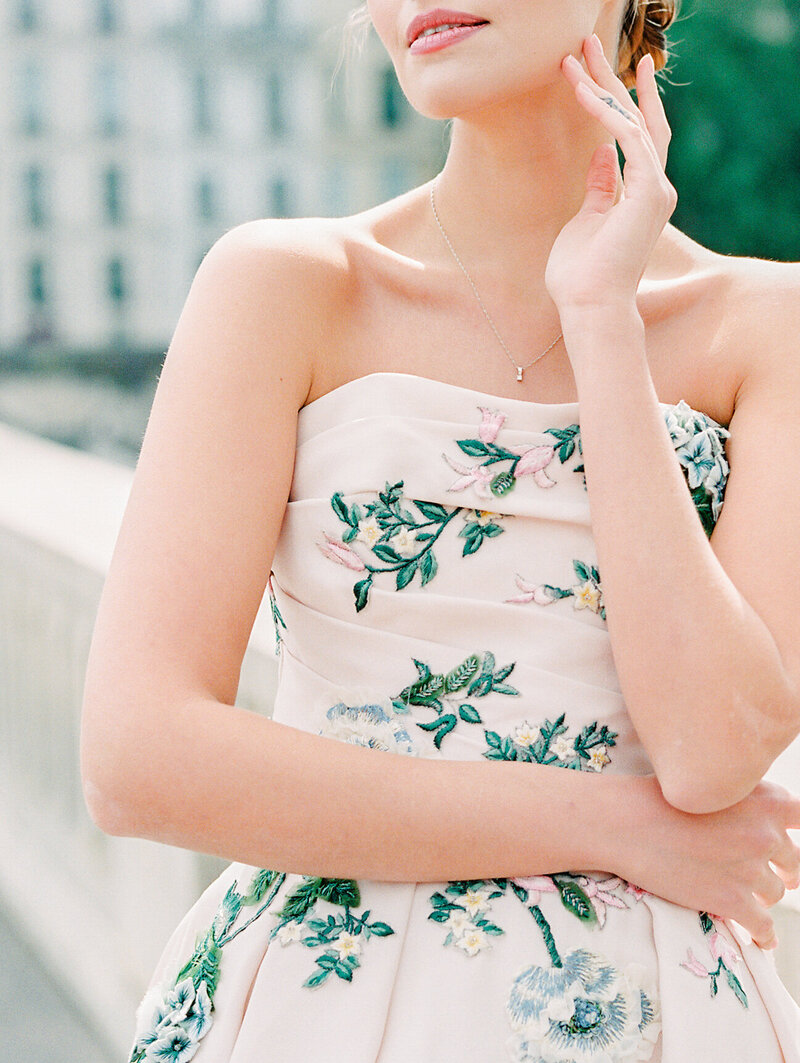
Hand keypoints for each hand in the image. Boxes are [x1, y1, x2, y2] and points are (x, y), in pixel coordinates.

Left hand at [544, 34, 676, 312]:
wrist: (590, 307)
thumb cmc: (581, 276)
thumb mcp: (586, 221)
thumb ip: (599, 188)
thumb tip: (600, 153)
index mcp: (640, 194)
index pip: (635, 136)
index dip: (619, 101)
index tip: (601, 72)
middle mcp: (654, 187)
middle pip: (638, 119)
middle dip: (612, 81)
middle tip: (587, 45)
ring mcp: (655, 189)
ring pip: (633, 122)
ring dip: (602, 88)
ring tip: (576, 58)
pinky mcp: (649, 193)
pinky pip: (629, 140)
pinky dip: (607, 115)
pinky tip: (584, 93)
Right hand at [613, 776, 799, 949]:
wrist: (625, 823)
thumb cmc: (658, 799)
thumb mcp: (711, 786)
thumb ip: (745, 801)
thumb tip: (762, 820)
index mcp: (764, 800)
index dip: (797, 829)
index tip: (785, 841)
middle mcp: (766, 833)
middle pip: (793, 861)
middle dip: (782, 869)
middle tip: (773, 873)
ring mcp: (751, 869)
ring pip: (775, 892)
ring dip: (762, 895)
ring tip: (744, 895)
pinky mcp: (732, 900)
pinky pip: (764, 927)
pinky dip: (764, 935)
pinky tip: (762, 939)